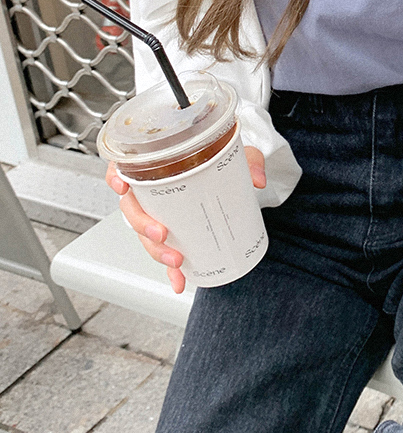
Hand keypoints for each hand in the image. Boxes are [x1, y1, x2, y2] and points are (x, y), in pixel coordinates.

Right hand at [105, 146, 265, 297]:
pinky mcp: (171, 232)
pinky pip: (165, 252)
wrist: (227, 167)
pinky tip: (179, 281)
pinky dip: (170, 271)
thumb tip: (257, 180)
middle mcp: (150, 190)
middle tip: (163, 234)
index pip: (123, 165)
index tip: (122, 187)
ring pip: (144, 235)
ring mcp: (158, 213)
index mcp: (156, 163)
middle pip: (131, 209)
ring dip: (156, 251)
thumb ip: (248, 160)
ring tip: (176, 261)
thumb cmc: (219, 154)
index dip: (116, 176)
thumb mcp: (236, 151)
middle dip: (143, 226)